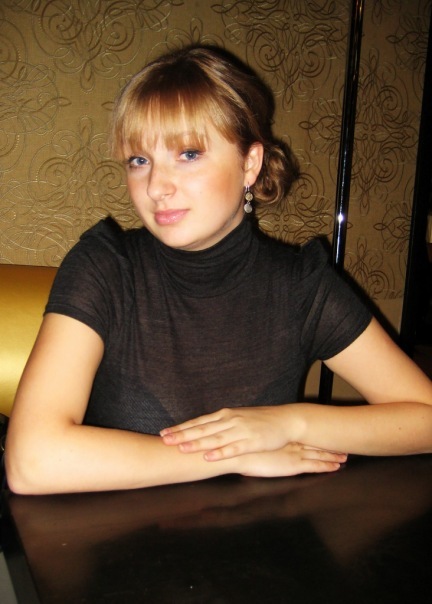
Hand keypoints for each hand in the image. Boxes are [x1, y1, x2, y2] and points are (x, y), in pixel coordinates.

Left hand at [160, 405, 301, 459]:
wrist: (286, 420)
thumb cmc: (261, 421)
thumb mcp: (238, 418)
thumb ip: (221, 424)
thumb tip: (203, 430)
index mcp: (225, 415)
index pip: (199, 422)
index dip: (181, 427)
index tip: (164, 433)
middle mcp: (230, 420)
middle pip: (202, 429)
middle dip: (182, 434)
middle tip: (164, 440)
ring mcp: (241, 430)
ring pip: (215, 438)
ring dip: (197, 443)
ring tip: (181, 448)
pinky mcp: (252, 441)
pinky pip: (233, 448)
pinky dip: (220, 453)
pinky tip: (209, 457)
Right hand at [236, 442, 346, 477]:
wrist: (238, 454)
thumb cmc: (241, 448)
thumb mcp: (252, 441)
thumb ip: (259, 440)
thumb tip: (260, 438)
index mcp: (282, 437)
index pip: (303, 435)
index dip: (316, 434)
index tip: (326, 432)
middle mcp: (291, 443)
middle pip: (314, 442)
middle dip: (329, 443)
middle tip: (343, 442)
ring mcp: (294, 454)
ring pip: (319, 453)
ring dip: (332, 454)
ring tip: (345, 456)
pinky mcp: (294, 465)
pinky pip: (315, 466)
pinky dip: (327, 466)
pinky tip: (337, 467)